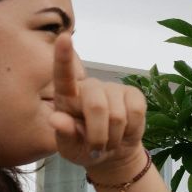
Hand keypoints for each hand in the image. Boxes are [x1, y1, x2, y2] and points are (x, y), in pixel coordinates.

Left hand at [50, 32, 146, 172]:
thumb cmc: (83, 148)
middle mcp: (89, 87)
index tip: (64, 37)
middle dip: (99, 135)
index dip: (64, 57)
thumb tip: (56, 119)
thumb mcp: (70, 148)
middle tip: (97, 149)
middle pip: (96, 106)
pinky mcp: (133, 94)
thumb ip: (64, 135)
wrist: (111, 154)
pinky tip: (124, 132)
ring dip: (114, 138)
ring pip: (118, 115)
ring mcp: (112, 88)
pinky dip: (131, 131)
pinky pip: (136, 113)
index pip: (63, 75)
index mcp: (67, 97)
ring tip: (109, 142)